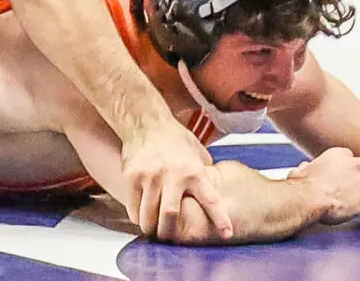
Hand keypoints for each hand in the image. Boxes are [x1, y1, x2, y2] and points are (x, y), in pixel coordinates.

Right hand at [121, 119, 232, 241]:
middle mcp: (172, 175)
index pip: (210, 198)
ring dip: (151, 228)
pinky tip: (142, 215)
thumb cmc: (174, 138)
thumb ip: (204, 175)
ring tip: (154, 229)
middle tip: (169, 237)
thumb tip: (216, 195)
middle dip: (169, 233)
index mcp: (193, 170)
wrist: (147, 122)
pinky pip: (134, 208)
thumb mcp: (197, 153)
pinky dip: (138, 217)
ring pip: (148, 217)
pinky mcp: (132, 177)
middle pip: (170, 216)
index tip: (227, 233)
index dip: (220, 218)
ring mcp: (150, 176)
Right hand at [289, 147, 359, 224]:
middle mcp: (352, 164)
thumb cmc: (301, 186)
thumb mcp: (301, 171)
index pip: (348, 156)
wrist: (310, 197)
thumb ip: (306, 168)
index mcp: (336, 155)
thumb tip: (303, 168)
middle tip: (355, 187)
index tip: (342, 175)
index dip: (346, 166)